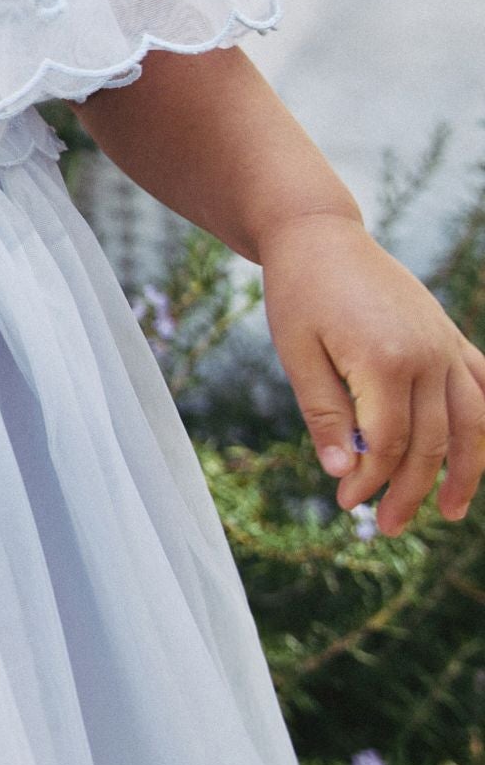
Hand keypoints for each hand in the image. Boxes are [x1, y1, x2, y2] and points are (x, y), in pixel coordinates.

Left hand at [260, 211, 484, 537]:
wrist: (322, 236)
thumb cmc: (300, 293)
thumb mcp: (297, 354)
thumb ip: (323, 414)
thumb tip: (342, 474)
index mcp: (384, 359)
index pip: (386, 443)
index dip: (370, 481)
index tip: (346, 504)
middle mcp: (427, 354)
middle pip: (430, 442)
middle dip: (409, 491)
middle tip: (387, 528)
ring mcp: (445, 344)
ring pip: (470, 423)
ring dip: (464, 472)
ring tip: (450, 513)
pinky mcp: (449, 336)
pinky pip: (481, 387)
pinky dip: (482, 424)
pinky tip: (475, 455)